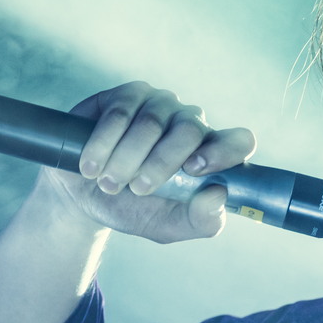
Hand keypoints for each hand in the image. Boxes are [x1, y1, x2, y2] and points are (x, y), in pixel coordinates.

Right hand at [35, 82, 256, 242]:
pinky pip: (120, 112)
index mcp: (209, 155)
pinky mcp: (128, 96)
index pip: (239, 141)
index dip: (223, 151)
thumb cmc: (133, 210)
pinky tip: (91, 165)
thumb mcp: (168, 226)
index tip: (194, 170)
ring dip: (126, 159)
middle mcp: (189, 124)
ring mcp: (160, 105)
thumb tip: (219, 194)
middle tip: (136, 189)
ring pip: (152, 123)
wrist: (84, 199)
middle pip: (189, 130)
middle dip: (159, 164)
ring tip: (108, 183)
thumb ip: (201, 220)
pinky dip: (104, 143)